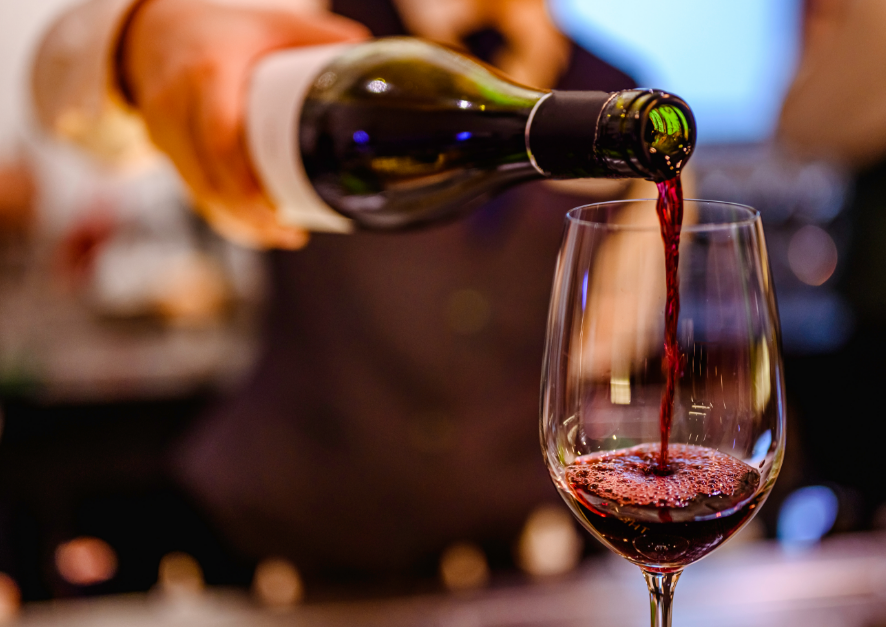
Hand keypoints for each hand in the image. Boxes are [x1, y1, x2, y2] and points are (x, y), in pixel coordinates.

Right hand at [121, 0, 368, 248]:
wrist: (155, 31)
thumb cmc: (221, 30)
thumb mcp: (269, 23)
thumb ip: (315, 36)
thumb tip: (365, 51)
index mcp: (208, 73)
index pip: (222, 139)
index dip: (247, 184)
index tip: (280, 209)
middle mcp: (177, 105)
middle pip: (209, 178)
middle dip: (249, 217)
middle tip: (291, 235)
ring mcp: (164, 130)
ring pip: (199, 192)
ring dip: (238, 224)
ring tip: (280, 237)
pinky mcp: (163, 149)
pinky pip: (192, 191)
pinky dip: (222, 216)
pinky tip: (251, 230)